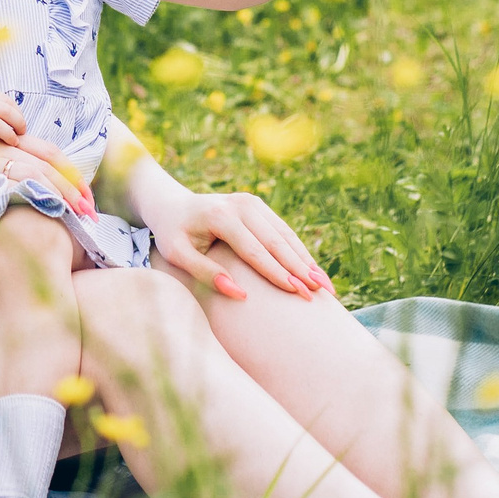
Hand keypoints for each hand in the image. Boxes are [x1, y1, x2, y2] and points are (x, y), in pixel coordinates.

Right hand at [0, 136, 96, 217]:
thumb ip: (9, 172)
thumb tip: (34, 192)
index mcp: (13, 143)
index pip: (52, 155)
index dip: (73, 174)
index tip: (88, 196)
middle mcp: (9, 145)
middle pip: (52, 163)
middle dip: (76, 187)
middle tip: (92, 210)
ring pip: (41, 172)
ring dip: (64, 193)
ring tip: (80, 214)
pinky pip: (21, 179)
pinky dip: (40, 191)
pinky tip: (53, 206)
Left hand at [148, 189, 330, 301]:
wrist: (171, 203)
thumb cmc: (173, 234)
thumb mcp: (178, 255)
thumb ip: (206, 274)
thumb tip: (240, 295)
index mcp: (220, 216)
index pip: (254, 250)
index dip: (277, 273)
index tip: (297, 293)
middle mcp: (241, 205)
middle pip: (277, 241)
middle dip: (301, 269)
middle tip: (321, 293)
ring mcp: (252, 202)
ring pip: (286, 235)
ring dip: (307, 260)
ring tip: (326, 286)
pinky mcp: (258, 205)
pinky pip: (283, 230)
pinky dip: (300, 251)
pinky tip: (314, 270)